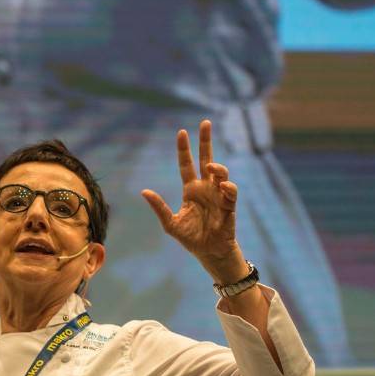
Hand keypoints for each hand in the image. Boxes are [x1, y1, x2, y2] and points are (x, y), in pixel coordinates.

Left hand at [141, 122, 247, 283]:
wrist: (208, 252)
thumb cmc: (190, 237)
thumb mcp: (170, 223)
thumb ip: (159, 207)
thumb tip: (143, 191)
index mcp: (190, 190)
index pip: (186, 164)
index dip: (184, 149)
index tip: (181, 131)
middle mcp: (205, 188)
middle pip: (206, 158)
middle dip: (206, 141)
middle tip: (205, 123)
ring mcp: (218, 195)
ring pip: (220, 172)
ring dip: (217, 167)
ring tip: (211, 167)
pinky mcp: (229, 205)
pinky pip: (230, 191)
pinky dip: (228, 187)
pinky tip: (223, 186)